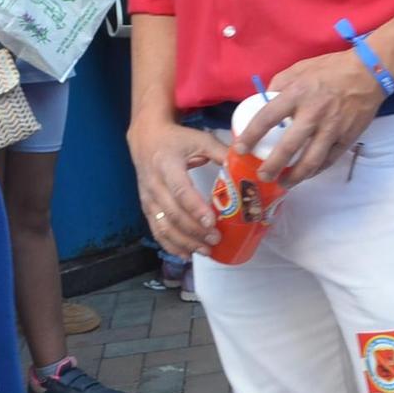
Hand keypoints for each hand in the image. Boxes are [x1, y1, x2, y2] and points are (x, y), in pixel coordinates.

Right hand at [128, 118, 227, 256]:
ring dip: (184, 242)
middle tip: (215, 240)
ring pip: (163, 226)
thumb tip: (247, 166)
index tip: (212, 222)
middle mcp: (154, 184)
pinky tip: (186, 254)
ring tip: (206, 250)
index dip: (195, 209)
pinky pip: (156, 230)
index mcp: (167, 165)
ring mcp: (148, 198)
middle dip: (194, 231)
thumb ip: (222, 153)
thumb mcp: (199, 139)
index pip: (180, 191)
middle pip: (172, 214)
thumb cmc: (177, 139)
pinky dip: (170, 245)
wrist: (145, 138)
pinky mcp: (147, 207)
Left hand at [238, 50, 387, 184]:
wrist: (369, 73)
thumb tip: (264, 100)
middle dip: (271, 167)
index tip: (240, 149)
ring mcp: (331, 129)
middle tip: (262, 175)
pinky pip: (328, 160)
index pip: (267, 118)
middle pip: (288, 148)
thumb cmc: (331, 69)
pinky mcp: (346, 138)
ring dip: (294, 177)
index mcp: (297, 94)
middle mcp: (313, 114)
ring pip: (310, 162)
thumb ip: (280, 84)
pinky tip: (306, 174)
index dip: (250, 136)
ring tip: (284, 183)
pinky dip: (315, 170)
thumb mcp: (300, 68)